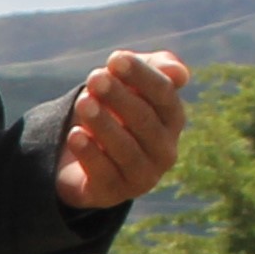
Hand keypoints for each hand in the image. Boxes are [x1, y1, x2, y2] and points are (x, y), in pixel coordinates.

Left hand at [55, 50, 190, 210]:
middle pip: (144, 121)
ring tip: (83, 102)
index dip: (141, 75)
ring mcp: (142, 176)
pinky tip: (76, 135)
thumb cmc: (116, 107)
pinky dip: (90, 154)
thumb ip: (157, 68)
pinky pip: (104, 174)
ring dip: (104, 124)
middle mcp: (164, 150)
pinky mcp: (114, 193)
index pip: (164, 94)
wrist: (84, 149)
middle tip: (94, 78)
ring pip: (126, 150)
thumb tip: (179, 73)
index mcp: (173, 119)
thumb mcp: (133, 81)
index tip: (115, 59)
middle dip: (119, 97)